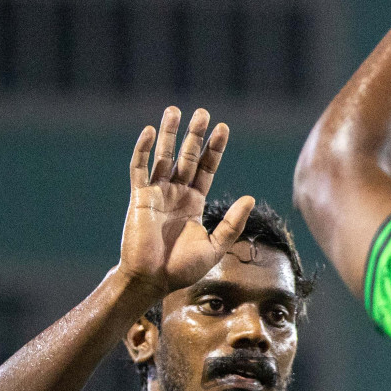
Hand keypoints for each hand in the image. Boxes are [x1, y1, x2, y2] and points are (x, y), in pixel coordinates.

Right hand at [119, 107, 256, 295]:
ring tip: (175, 110)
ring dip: (170, 134)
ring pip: (164, 157)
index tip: (223, 127)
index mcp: (194, 203)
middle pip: (187, 157)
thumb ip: (233, 223)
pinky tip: (151, 132)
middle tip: (202, 112)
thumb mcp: (215, 246)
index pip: (205, 169)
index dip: (213, 149)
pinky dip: (143, 150)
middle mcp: (176, 193)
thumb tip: (251, 198)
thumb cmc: (182, 269)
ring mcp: (157, 193)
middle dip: (194, 135)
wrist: (152, 280)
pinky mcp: (139, 198)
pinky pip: (139, 169)